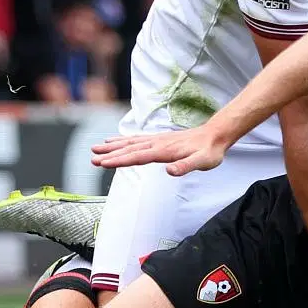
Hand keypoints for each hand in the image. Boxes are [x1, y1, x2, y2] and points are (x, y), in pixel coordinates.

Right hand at [92, 125, 228, 174]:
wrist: (215, 135)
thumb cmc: (209, 151)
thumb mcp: (202, 162)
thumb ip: (185, 167)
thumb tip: (170, 172)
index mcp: (164, 151)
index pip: (137, 157)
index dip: (119, 161)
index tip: (103, 163)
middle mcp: (157, 143)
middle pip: (129, 149)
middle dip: (110, 154)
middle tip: (92, 158)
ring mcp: (157, 140)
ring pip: (130, 142)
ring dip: (113, 146)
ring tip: (95, 148)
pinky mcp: (159, 139)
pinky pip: (136, 139)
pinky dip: (123, 139)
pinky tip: (115, 140)